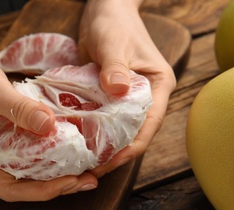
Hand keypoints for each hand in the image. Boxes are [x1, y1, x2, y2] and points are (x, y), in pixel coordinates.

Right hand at [0, 48, 98, 201]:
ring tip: (89, 172)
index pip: (9, 189)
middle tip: (90, 179)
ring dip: (57, 178)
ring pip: (25, 180)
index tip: (72, 181)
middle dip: (57, 186)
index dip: (43, 190)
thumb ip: (18, 108)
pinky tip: (71, 160)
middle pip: (21, 188)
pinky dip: (49, 165)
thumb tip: (50, 125)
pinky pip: (25, 167)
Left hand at [79, 0, 175, 176]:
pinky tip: (75, 142)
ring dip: (101, 146)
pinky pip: (102, 119)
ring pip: (117, 129)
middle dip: (114, 153)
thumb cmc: (114, 22)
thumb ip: (116, 67)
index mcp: (158, 87)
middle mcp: (146, 97)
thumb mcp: (114, 43)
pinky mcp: (109, 97)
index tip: (110, 162)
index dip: (131, 148)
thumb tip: (118, 91)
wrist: (104, 9)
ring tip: (81, 162)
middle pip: (133, 133)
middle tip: (90, 168)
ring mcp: (126, 99)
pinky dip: (91, 131)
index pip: (149, 124)